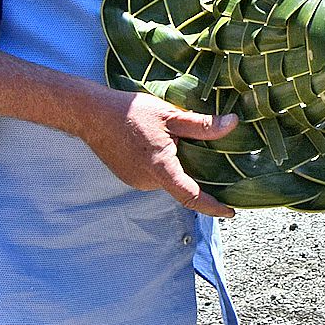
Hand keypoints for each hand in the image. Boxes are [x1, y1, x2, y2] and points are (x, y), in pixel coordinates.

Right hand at [77, 88, 239, 218]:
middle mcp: (148, 181)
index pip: (191, 196)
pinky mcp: (130, 177)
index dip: (213, 207)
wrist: (92, 114)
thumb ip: (202, 125)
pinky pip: (156, 176)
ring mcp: (136, 181)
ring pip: (169, 180)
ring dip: (179, 167)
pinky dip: (165, 166)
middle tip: (210, 154)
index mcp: (160, 168)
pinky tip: (162, 145)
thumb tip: (233, 124)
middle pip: (182, 185)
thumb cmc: (131, 112)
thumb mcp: (171, 115)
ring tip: (180, 142)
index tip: (231, 212)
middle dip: (197, 174)